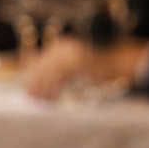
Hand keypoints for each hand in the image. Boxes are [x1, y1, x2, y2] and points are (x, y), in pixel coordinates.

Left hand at [23, 37, 148, 101]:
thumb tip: (46, 85)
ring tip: (40, 101)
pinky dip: (55, 88)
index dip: (33, 75)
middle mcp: (64, 47)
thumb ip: (62, 73)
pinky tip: (53, 98)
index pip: (41, 60)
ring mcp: (71, 53)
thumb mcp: (77, 69)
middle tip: (31, 98)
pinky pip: (61, 77)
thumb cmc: (101, 68)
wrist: (120, 62)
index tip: (28, 90)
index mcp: (63, 46)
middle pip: (42, 66)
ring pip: (50, 72)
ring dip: (43, 88)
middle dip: (35, 83)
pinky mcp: (78, 61)